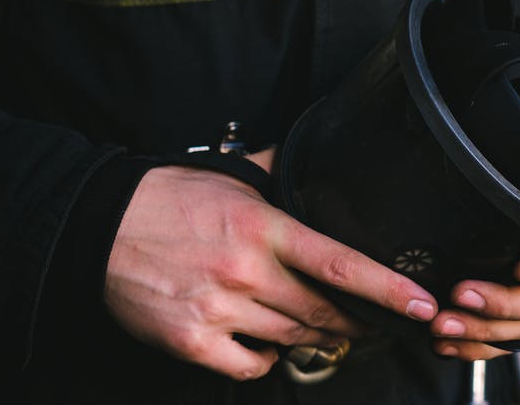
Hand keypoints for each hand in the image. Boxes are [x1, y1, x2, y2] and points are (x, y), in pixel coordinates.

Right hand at [103, 149, 439, 379]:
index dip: (388, 288)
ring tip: (321, 325)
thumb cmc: (165, 199)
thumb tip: (313, 156)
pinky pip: (251, 364)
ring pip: (293, 338)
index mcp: (261, 226)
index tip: (422, 303)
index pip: (340, 263)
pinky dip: (265, 358)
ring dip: (315, 335)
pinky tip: (264, 342)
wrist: (97, 226)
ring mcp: (218, 310)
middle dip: (356, 320)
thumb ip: (277, 169)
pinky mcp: (193, 341)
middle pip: (324, 312)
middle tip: (377, 321)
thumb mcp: (228, 174)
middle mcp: (245, 271)